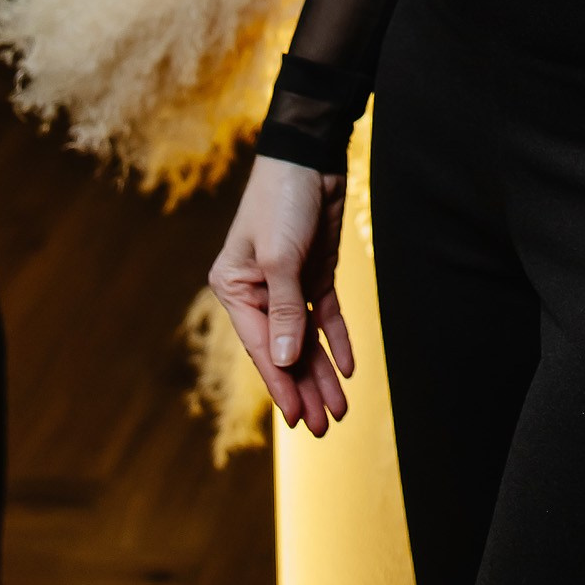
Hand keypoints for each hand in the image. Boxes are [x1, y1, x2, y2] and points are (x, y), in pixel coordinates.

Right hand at [209, 155, 353, 435]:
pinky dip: (337, 340)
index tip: (299, 420)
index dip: (281, 385)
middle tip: (326, 426)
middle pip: (285, 350)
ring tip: (340, 410)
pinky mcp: (314, 273)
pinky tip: (348, 368)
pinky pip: (325, 316)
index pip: (262, 348)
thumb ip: (284, 311)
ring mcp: (288, 284)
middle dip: (306, 388)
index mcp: (235, 289)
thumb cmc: (281, 202)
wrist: (309, 158)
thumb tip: (284, 361)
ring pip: (307, 339)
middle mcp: (259, 292)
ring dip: (323, 372)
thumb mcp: (279, 259)